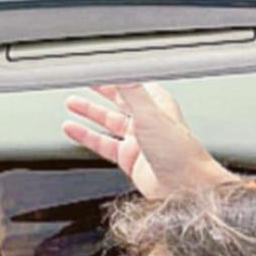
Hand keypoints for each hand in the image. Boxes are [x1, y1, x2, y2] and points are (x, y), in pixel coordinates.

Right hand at [62, 83, 236, 199]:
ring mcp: (137, 141)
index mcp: (157, 106)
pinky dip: (87, 136)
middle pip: (120, 101)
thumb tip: (121, 70)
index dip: (116, 77)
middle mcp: (148, 121)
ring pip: (109, 122)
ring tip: (71, 104)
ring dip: (90, 113)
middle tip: (84, 81)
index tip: (98, 69)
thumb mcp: (150, 114)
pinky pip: (103, 144)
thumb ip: (132, 92)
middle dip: (101, 91)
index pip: (133, 84)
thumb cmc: (179, 152)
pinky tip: (73, 130)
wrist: (184, 186)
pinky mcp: (128, 159)